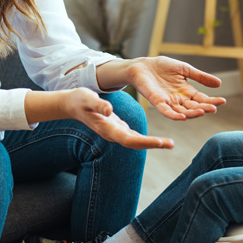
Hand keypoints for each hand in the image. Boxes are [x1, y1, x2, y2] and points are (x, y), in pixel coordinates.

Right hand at [61, 88, 175, 149]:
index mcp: (107, 128)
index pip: (129, 139)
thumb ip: (98, 105)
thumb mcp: (87, 98)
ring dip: (152, 143)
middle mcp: (112, 134)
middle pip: (135, 143)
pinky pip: (134, 136)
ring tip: (169, 143)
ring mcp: (115, 132)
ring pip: (136, 141)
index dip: (145, 141)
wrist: (72, 104)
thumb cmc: (80, 100)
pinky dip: (146, 139)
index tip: (159, 142)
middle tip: (171, 144)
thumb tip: (109, 110)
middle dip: (153, 144)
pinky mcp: (118, 128)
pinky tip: (158, 140)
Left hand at [128, 56, 224, 120]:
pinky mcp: (157, 102)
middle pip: (194, 107)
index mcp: (186, 91)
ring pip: (183, 111)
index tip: (223, 101)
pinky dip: (175, 116)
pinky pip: (167, 112)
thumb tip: (219, 84)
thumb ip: (200, 77)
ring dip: (192, 113)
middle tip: (214, 108)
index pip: (201, 99)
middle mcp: (179, 99)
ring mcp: (168, 102)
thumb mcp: (185, 69)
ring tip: (203, 112)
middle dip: (204, 108)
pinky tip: (183, 118)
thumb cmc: (162, 66)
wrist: (142, 65)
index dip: (211, 101)